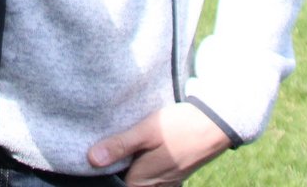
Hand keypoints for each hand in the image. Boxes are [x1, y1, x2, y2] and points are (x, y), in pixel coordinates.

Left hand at [87, 102, 229, 185]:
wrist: (215, 124)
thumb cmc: (180, 126)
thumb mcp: (146, 131)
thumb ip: (119, 146)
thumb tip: (91, 160)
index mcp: (141, 182)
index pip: (112, 182)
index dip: (103, 169)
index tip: (97, 153)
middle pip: (125, 180)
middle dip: (117, 166)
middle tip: (112, 144)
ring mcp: (165, 183)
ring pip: (138, 177)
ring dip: (130, 164)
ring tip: (127, 144)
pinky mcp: (173, 175)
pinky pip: (151, 175)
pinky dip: (143, 165)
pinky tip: (143, 148)